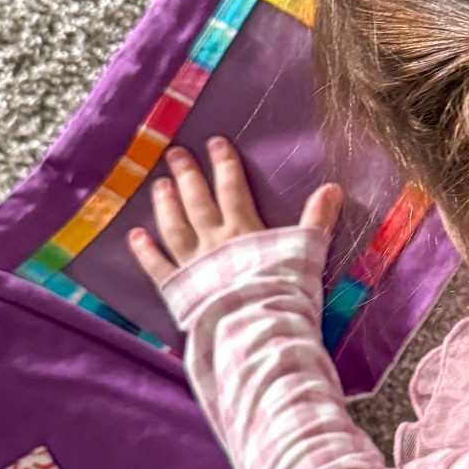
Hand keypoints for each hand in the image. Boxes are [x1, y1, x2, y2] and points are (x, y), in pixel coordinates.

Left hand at [129, 137, 341, 288]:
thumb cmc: (286, 290)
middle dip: (188, 175)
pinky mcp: (179, 289)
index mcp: (244, 229)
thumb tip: (333, 187)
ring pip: (175, 227)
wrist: (259, 326)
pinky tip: (135, 236)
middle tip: (175, 154)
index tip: (215, 142)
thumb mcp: (308, 251)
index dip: (224, 163)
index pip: (232, 188)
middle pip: (198, 202)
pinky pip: (158, 267)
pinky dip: (145, 251)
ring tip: (159, 184)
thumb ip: (317, 219)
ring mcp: (193, 264)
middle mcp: (214, 241)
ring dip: (166, 204)